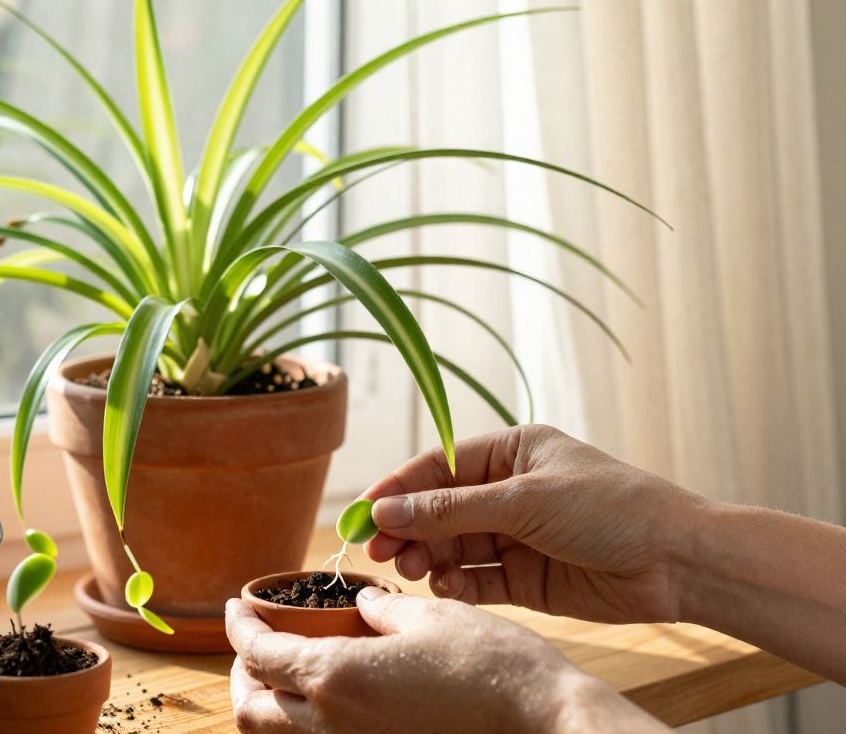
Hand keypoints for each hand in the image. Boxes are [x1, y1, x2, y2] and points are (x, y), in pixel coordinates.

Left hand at [226, 588, 664, 733]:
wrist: (541, 722)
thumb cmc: (491, 664)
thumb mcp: (428, 616)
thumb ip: (380, 610)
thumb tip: (362, 604)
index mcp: (335, 677)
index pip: (258, 653)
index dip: (239, 626)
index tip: (236, 606)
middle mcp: (333, 725)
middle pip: (251, 710)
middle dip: (241, 673)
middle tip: (253, 643)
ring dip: (268, 704)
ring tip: (284, 672)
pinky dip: (303, 724)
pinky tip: (328, 698)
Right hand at [363, 424, 707, 623]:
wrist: (678, 562)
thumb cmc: (612, 509)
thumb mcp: (525, 500)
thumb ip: (452, 509)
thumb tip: (388, 510)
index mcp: (511, 453)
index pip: (437, 467)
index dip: (398, 489)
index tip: (364, 515)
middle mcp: (509, 492)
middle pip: (438, 510)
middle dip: (408, 530)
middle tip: (381, 553)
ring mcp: (516, 536)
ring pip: (452, 547)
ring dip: (429, 559)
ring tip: (416, 573)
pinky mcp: (525, 578)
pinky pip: (475, 580)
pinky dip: (456, 586)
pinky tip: (447, 589)